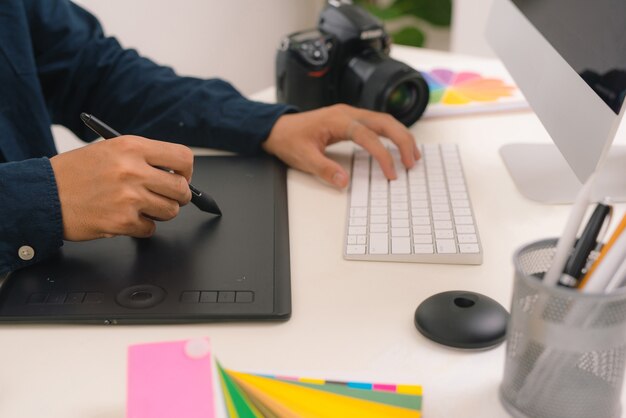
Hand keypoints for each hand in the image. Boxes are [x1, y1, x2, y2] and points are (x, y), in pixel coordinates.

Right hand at [50, 136, 193, 240]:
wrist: (43, 194)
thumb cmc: (75, 173)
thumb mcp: (110, 150)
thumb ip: (143, 158)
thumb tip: (175, 174)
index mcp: (132, 147)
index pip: (183, 157)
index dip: (186, 171)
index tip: (182, 177)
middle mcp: (133, 170)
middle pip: (181, 189)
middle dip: (178, 197)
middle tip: (165, 197)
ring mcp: (129, 197)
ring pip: (170, 211)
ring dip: (160, 212)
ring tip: (140, 206)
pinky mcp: (122, 221)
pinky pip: (150, 229)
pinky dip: (141, 227)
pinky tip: (125, 217)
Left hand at [262, 104, 419, 187]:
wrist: (278, 128)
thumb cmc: (290, 140)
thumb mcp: (304, 158)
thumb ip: (325, 170)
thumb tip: (345, 182)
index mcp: (338, 120)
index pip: (369, 136)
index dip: (383, 155)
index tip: (392, 173)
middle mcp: (348, 113)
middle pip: (385, 122)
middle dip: (403, 141)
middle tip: (412, 162)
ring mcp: (351, 114)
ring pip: (384, 121)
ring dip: (401, 136)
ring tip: (412, 156)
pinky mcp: (351, 120)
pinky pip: (377, 124)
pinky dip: (392, 135)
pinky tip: (398, 146)